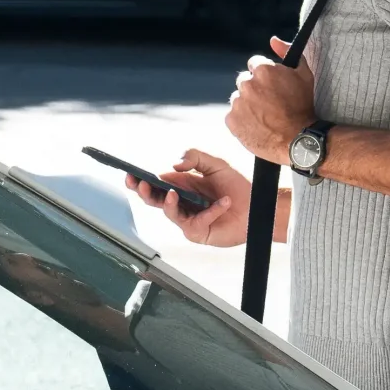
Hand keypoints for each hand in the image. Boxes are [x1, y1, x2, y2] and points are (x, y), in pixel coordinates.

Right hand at [125, 150, 252, 246]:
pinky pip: (196, 222)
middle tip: (140, 184)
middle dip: (144, 192)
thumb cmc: (238, 187)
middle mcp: (183, 202)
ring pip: (169, 212)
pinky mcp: (199, 232)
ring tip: (172, 193)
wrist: (257, 206)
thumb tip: (174, 165)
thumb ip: (195, 157)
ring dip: (168, 203)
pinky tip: (222, 203)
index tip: (132, 174)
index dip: (142, 180)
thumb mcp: (216, 164)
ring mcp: (189, 218)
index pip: (157, 183)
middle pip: (155, 200)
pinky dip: (210, 211)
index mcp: (183, 185)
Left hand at [224, 36, 314, 162]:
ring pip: (238, 99)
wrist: (298, 140)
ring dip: (247, 104)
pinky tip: (256, 125)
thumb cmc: (304, 107)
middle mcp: (247, 84)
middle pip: (245, 81)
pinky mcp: (232, 121)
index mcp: (263, 70)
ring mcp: (238, 103)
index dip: (265, 76)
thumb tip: (273, 40)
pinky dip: (242, 120)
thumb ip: (288, 52)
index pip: (255, 64)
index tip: (272, 86)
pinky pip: (233, 116)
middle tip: (268, 103)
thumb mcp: (304, 74)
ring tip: (264, 116)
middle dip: (254, 89)